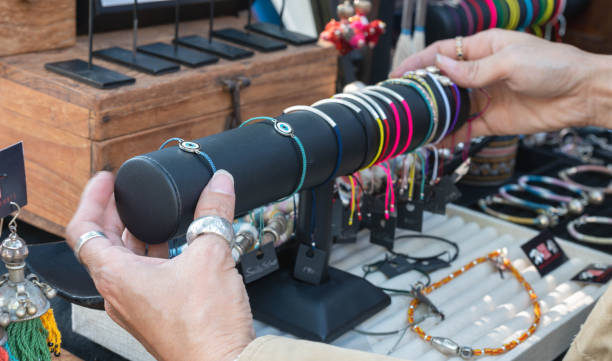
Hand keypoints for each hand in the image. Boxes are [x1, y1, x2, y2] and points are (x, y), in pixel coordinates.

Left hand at [66, 170, 253, 360]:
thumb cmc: (204, 326)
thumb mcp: (211, 255)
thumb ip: (214, 212)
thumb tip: (219, 184)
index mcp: (116, 277)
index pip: (83, 229)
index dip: (92, 198)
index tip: (106, 181)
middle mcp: (118, 293)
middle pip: (102, 244)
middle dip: (116, 213)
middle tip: (129, 194)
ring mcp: (135, 306)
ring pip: (124, 262)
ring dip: (136, 236)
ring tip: (154, 217)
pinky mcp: (154, 314)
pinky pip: (144, 278)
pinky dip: (154, 256)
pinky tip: (178, 248)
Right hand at [391, 29, 610, 140]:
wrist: (581, 95)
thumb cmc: (554, 66)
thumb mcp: (511, 61)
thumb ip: (474, 69)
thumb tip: (443, 67)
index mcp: (483, 49)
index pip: (443, 53)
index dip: (418, 63)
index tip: (398, 74)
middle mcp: (480, 73)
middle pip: (442, 82)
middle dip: (421, 91)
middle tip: (402, 103)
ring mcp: (485, 97)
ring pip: (450, 107)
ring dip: (433, 115)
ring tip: (415, 124)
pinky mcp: (492, 120)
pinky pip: (465, 128)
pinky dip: (449, 134)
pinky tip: (436, 140)